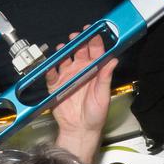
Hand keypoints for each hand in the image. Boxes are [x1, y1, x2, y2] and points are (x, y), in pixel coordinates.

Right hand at [48, 28, 117, 149]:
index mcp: (94, 73)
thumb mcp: (103, 95)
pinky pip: (51, 74)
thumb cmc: (95, 116)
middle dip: (77, 42)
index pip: (95, 52)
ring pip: (64, 59)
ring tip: (62, 49)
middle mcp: (81, 72)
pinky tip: (51, 66)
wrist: (80, 130)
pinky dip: (50, 68)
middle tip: (75, 37)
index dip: (94, 41)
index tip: (92, 33)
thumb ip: (106, 77)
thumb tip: (113, 60)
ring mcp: (68, 78)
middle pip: (78, 52)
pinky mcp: (56, 86)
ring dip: (63, 52)